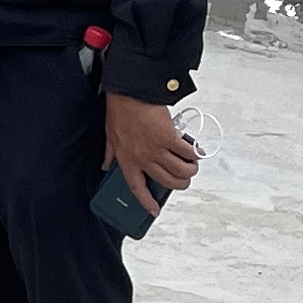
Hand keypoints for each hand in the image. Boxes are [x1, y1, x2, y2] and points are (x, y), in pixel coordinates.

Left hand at [104, 94, 201, 216]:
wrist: (130, 92)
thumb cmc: (120, 110)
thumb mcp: (109, 135)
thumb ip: (110, 153)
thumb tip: (106, 164)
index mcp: (126, 160)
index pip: (136, 187)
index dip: (145, 202)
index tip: (153, 210)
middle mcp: (142, 158)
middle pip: (166, 181)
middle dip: (180, 184)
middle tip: (184, 180)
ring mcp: (156, 149)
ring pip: (180, 171)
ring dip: (189, 171)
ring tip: (192, 166)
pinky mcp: (169, 138)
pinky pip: (187, 152)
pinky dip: (194, 154)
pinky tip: (196, 152)